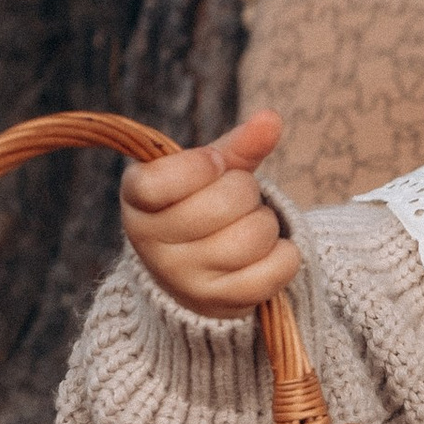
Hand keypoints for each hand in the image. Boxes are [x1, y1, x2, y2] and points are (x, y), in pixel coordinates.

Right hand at [121, 108, 300, 317]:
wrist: (190, 279)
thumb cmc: (199, 210)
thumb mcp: (209, 174)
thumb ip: (237, 146)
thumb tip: (271, 119)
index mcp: (138, 199)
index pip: (167, 177)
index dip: (203, 165)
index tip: (213, 164)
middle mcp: (151, 243)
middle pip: (229, 198)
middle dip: (246, 191)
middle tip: (235, 201)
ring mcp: (183, 278)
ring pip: (255, 234)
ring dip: (266, 224)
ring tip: (247, 227)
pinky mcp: (218, 304)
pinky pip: (276, 268)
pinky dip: (285, 255)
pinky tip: (267, 254)